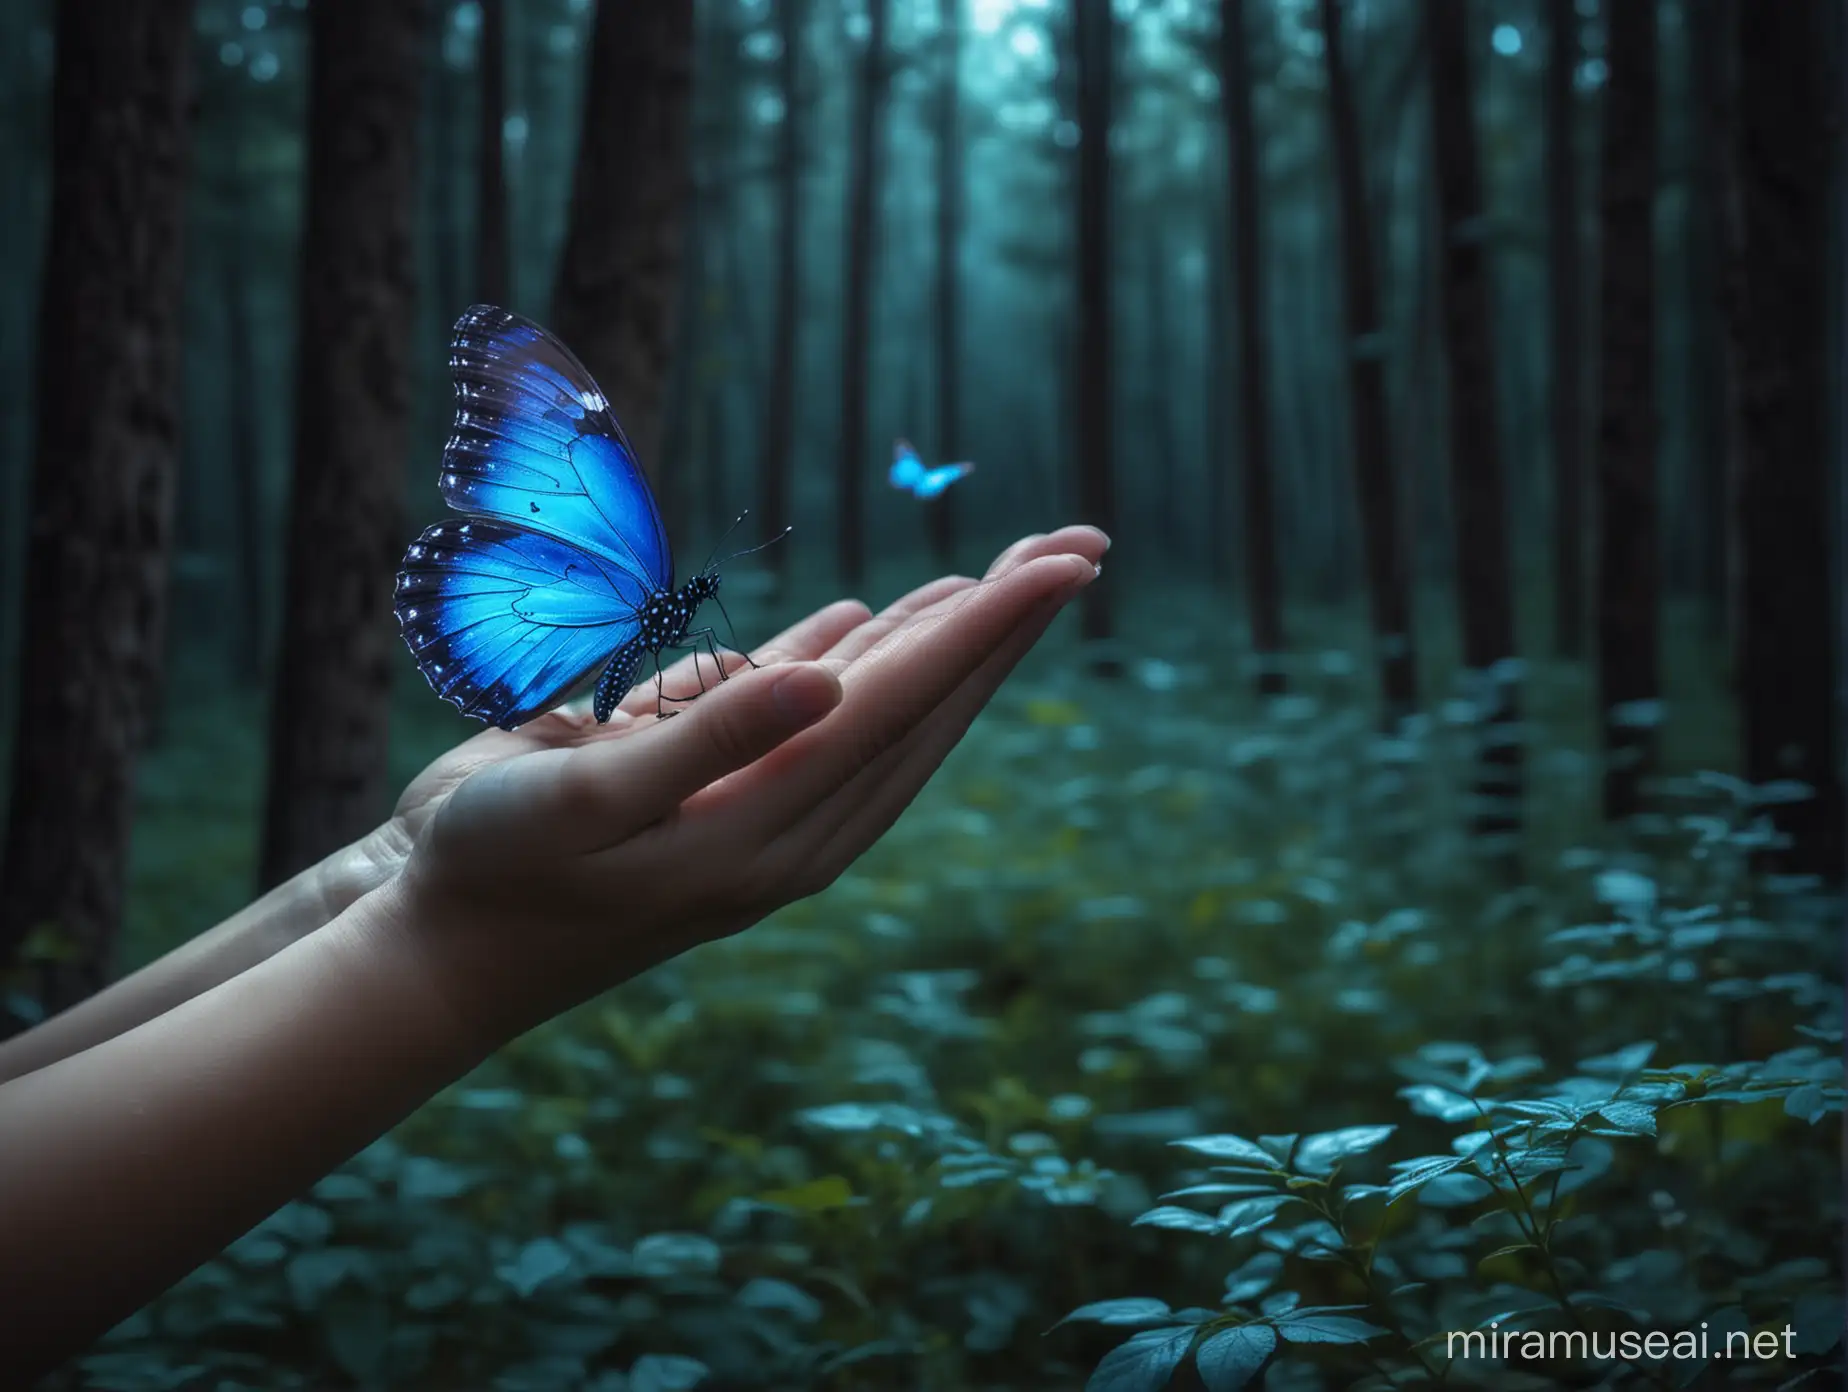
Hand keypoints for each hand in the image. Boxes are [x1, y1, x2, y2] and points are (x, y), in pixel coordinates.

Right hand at [372, 528, 1108, 1043]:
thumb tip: (832, 678)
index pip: (906, 705)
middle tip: (1076, 550)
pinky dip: (839, 663)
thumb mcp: (585, 800)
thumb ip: (709, 737)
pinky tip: (866, 623)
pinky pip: (793, 715)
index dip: (988, 627)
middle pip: (920, 707)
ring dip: (935, 641)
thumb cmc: (491, 874)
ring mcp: (749, 807)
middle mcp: (783, 819)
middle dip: (997, 626)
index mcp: (770, 826)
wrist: (428, 951)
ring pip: (873, 711)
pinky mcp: (703, 791)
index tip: (1065, 564)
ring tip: (996, 580)